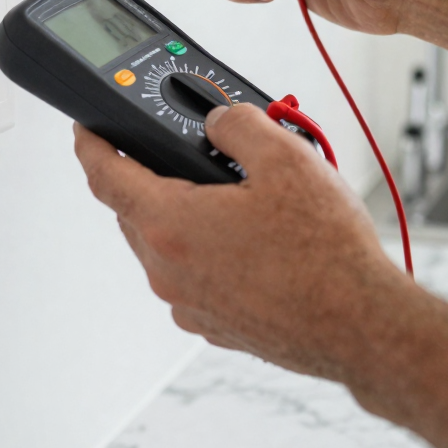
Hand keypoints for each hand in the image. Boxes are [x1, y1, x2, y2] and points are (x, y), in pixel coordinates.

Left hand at [73, 103, 412, 379]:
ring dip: (189, 217)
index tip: (87, 130)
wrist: (361, 325)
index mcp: (170, 224)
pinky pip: (197, 277)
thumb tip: (219, 121)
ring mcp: (190, 304)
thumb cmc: (326, 253)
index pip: (105, 176)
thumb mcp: (286, 158)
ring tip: (246, 199)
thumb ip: (238, 125)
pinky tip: (260, 242)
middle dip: (156, 177)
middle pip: (138, 211)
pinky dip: (212, 253)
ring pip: (169, 246)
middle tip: (198, 155)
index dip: (91, 144)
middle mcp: (169, 271)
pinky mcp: (217, 326)